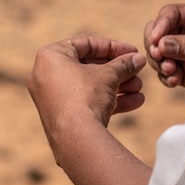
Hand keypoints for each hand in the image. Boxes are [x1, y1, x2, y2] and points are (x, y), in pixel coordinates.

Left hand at [27, 35, 145, 134]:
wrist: (76, 139)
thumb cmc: (86, 97)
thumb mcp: (108, 75)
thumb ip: (123, 64)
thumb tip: (137, 59)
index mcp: (50, 56)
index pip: (85, 44)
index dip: (113, 47)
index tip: (133, 51)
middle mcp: (45, 74)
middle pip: (88, 66)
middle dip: (117, 69)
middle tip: (137, 70)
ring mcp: (51, 97)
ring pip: (89, 86)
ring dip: (117, 85)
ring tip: (138, 88)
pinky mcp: (60, 115)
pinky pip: (85, 102)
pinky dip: (108, 101)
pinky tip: (136, 102)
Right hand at [142, 3, 184, 90]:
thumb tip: (162, 44)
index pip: (171, 14)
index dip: (161, 25)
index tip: (156, 41)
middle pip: (157, 31)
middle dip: (154, 44)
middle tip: (159, 57)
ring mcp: (183, 52)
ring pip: (157, 52)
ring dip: (159, 62)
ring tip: (170, 72)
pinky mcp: (184, 71)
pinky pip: (165, 72)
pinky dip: (166, 77)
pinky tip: (174, 81)